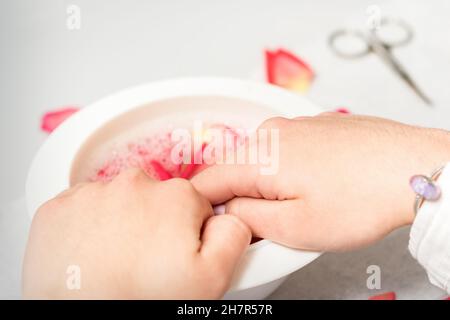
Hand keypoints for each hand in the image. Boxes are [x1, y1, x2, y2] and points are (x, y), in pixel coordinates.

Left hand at [23, 169, 250, 298]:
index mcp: (176, 196)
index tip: (173, 255)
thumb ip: (232, 235)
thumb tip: (229, 217)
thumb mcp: (212, 278)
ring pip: (118, 202)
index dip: (185, 235)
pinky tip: (90, 254)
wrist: (80, 315)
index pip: (192, 206)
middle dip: (154, 225)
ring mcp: (93, 193)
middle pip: (155, 200)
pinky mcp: (59, 206)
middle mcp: (134, 184)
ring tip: (115, 261)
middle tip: (144, 262)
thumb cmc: (140, 300)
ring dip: (119, 224)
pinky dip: (87, 227)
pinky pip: (82, 209)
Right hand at [192, 113, 449, 250]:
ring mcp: (295, 124)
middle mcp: (271, 132)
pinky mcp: (315, 125)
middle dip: (241, 197)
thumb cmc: (362, 198)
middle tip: (271, 222)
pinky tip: (318, 184)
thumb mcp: (295, 227)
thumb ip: (246, 219)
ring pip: (260, 159)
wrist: (413, 168)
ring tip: (302, 204)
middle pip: (234, 169)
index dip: (207, 207)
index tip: (219, 224)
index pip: (207, 180)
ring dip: (267, 184)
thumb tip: (227, 210)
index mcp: (259, 156)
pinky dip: (288, 169)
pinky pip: (285, 149)